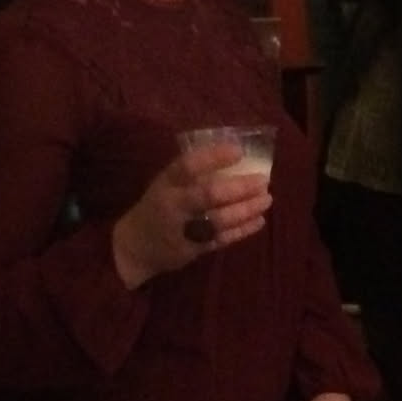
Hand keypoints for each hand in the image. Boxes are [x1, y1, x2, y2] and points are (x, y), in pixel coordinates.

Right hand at [110, 142, 271, 287]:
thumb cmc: (158, 206)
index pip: (188, 165)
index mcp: (166, 183)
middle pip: (208, 195)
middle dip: (239, 188)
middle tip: (263, 180)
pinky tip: (259, 221)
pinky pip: (221, 240)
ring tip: (267, 199)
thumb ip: (193, 175)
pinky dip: (242, 230)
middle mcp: (174, 204)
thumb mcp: (166, 184)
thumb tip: (236, 159)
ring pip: (219, 220)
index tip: (239, 150)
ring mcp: (183, 230)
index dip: (214, 156)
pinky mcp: (192, 250)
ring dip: (246, 209)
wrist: (134, 247)